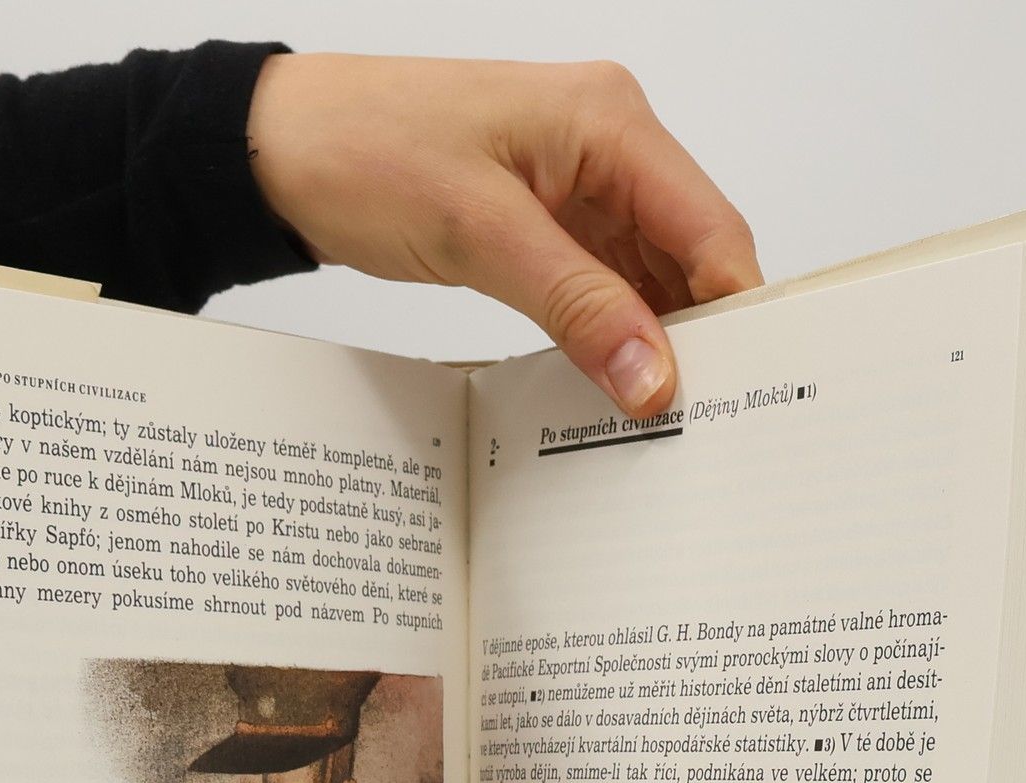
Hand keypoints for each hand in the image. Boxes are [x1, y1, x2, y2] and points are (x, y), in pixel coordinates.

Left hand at [247, 54, 761, 418]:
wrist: (284, 148)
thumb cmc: (366, 152)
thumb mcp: (479, 235)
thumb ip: (577, 306)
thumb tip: (653, 375)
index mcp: (609, 120)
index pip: (709, 226)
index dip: (734, 311)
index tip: (742, 388)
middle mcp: (609, 144)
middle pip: (691, 253)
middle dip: (701, 333)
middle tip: (706, 419)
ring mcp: (579, 183)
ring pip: (649, 275)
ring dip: (653, 341)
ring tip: (662, 417)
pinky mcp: (547, 219)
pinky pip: (603, 283)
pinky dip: (610, 333)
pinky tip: (612, 385)